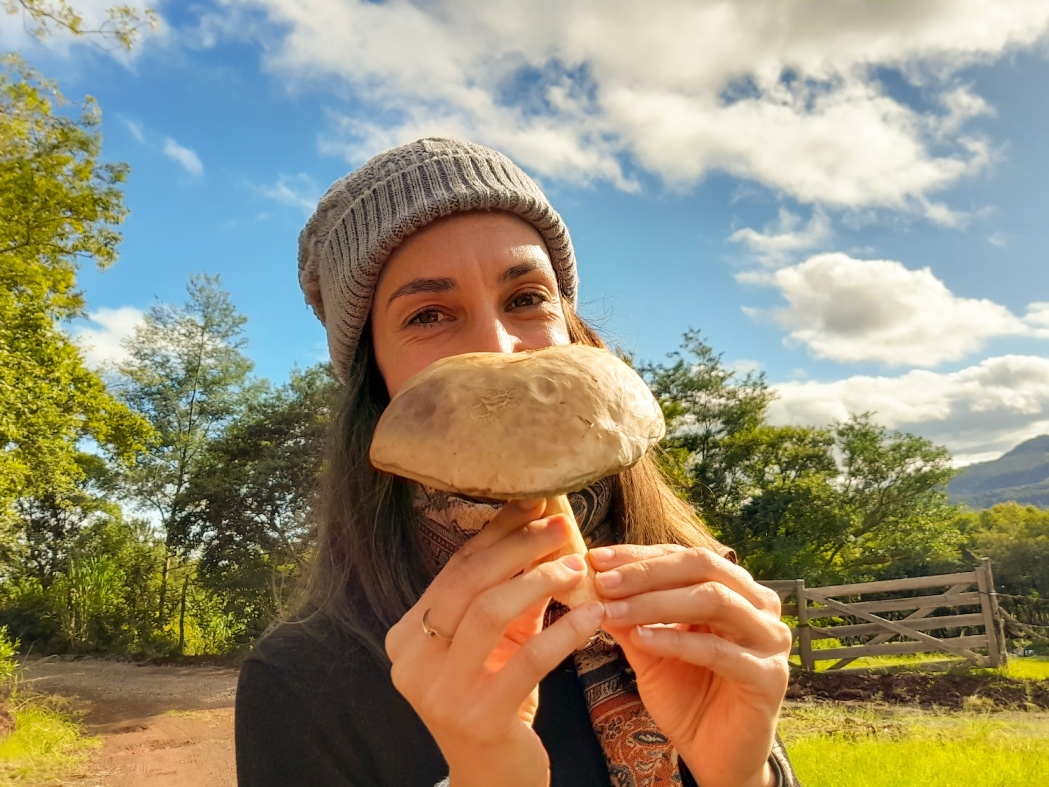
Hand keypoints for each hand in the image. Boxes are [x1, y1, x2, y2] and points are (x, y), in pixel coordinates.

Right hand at [385, 500, 605, 786]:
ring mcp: (439, 691)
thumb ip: (509, 591)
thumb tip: (539, 524)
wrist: (494, 778)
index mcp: (407, 635)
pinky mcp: (477, 717)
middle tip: (561, 526)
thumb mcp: (496, 642)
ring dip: (539, 580)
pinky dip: (564, 631)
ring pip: (489, 610)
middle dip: (519, 547)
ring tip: (578, 566)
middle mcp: (411, 660)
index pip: (454, 568)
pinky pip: (528, 660)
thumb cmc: (497, 699)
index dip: (496, 533)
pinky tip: (594, 616)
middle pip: (467, 582)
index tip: (534, 504)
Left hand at [590, 544, 790, 786]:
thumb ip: (630, 616)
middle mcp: (759, 605)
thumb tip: (592, 581)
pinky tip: (641, 639)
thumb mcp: (649, 649)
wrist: (714, 754)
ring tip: (614, 611)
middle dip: (647, 572)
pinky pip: (718, 650)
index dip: (640, 555)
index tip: (596, 558)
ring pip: (712, 600)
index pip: (684, 557)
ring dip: (656, 603)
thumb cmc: (686, 696)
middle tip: (604, 582)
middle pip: (702, 567)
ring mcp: (769, 639)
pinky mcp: (770, 676)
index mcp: (735, 589)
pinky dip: (676, 641)